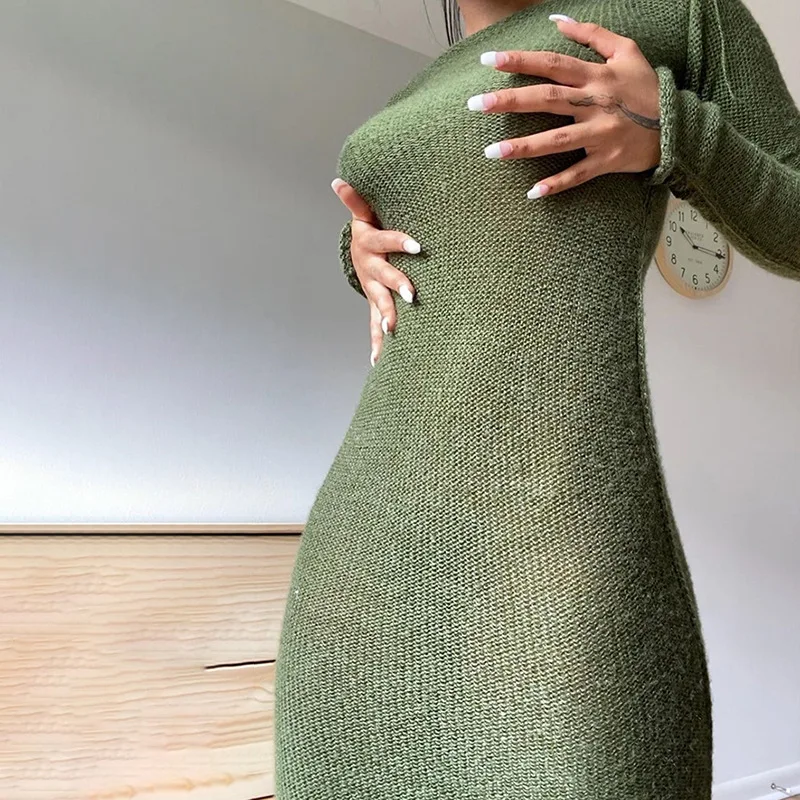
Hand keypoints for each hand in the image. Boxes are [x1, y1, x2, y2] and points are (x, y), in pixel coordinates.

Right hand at [331, 179, 420, 365]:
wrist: (359, 252)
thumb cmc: (370, 229)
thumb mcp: (364, 214)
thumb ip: (356, 200)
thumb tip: (338, 180)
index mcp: (369, 244)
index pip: (387, 241)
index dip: (400, 242)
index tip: (418, 246)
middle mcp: (369, 269)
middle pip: (383, 278)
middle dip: (396, 287)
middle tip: (411, 296)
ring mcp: (371, 289)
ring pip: (378, 305)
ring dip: (384, 318)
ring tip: (392, 331)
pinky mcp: (375, 304)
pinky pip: (374, 325)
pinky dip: (376, 343)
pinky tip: (377, 361)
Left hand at [468, 16, 661, 197]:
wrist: (680, 126)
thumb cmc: (647, 88)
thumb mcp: (627, 52)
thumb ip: (592, 34)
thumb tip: (557, 20)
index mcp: (596, 76)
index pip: (552, 64)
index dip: (520, 60)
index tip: (488, 60)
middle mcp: (596, 103)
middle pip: (547, 99)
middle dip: (509, 101)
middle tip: (475, 105)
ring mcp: (601, 134)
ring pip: (557, 140)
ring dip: (523, 147)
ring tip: (492, 152)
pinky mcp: (607, 160)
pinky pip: (578, 174)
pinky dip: (556, 184)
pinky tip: (532, 192)